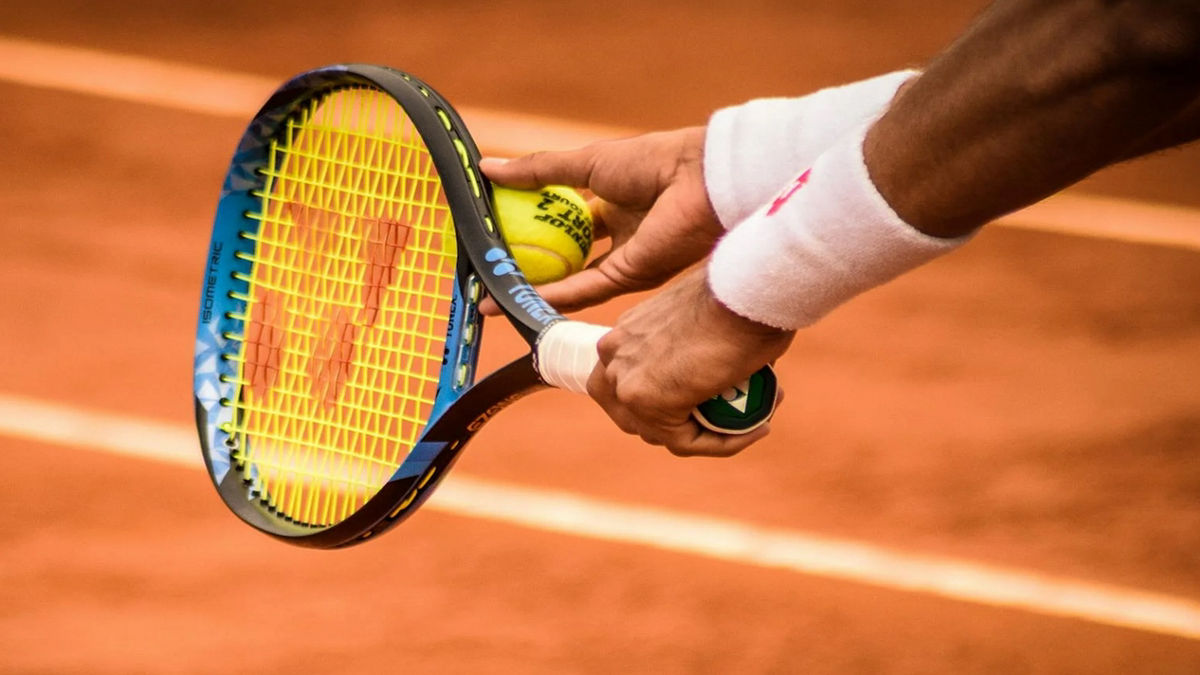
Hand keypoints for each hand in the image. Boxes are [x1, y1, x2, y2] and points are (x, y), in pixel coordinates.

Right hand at [479, 126, 723, 312]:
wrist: (697, 181)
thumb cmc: (650, 161)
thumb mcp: (585, 163)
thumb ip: (538, 171)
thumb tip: (488, 168)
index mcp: (611, 202)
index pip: (562, 221)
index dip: (529, 227)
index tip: (494, 233)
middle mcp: (617, 235)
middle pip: (564, 257)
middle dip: (527, 267)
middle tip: (488, 271)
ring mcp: (622, 259)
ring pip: (569, 281)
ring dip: (531, 289)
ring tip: (492, 296)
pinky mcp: (629, 278)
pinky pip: (583, 290)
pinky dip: (551, 295)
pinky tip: (519, 299)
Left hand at [589, 267, 794, 456]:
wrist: (744, 289)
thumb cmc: (739, 293)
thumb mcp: (706, 317)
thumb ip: (695, 345)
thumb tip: (719, 371)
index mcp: (625, 332)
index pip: (632, 383)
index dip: (671, 401)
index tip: (715, 401)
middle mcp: (614, 356)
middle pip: (636, 415)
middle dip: (681, 424)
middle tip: (729, 418)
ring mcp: (624, 380)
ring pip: (662, 433)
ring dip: (708, 436)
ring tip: (752, 422)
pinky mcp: (645, 401)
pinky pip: (686, 442)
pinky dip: (723, 443)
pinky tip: (757, 428)